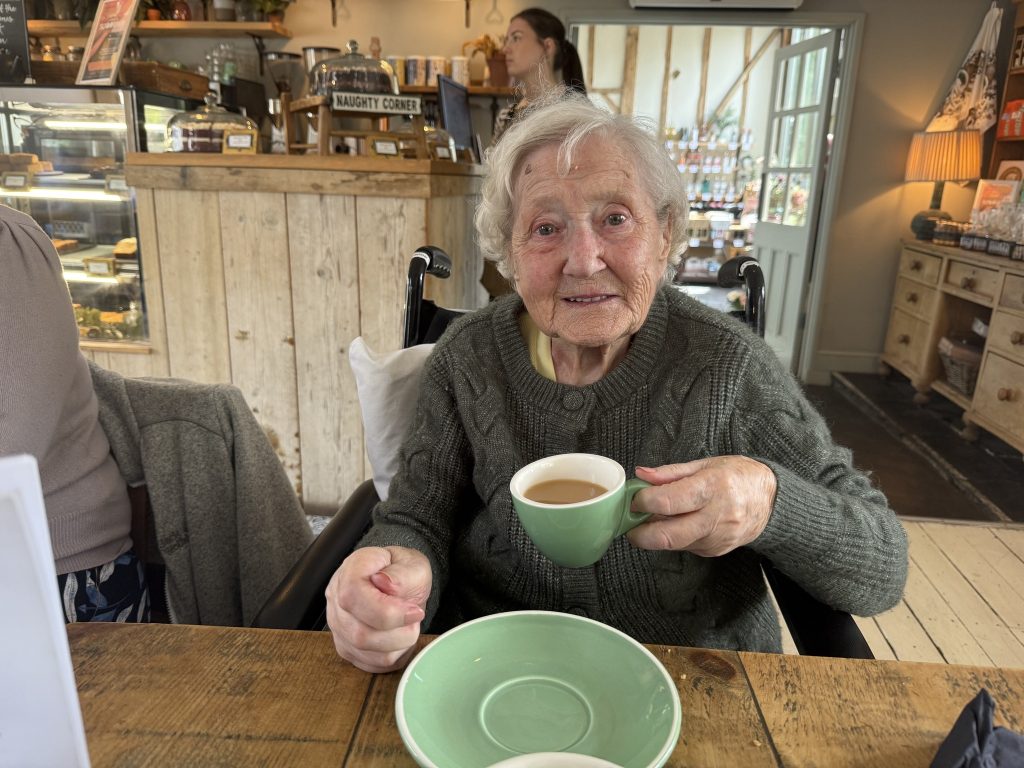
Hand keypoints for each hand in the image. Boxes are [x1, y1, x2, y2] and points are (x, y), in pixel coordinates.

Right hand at [325, 546, 430, 672]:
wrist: (399, 582)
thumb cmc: (404, 572)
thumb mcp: (414, 564)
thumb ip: (403, 573)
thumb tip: (385, 583)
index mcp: (351, 570)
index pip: (354, 596)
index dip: (388, 612)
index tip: (414, 612)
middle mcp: (336, 598)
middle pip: (360, 633)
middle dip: (399, 632)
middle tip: (415, 618)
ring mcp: (337, 625)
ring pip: (366, 651)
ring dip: (398, 644)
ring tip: (406, 625)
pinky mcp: (345, 646)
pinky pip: (370, 663)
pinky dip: (393, 655)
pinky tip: (398, 636)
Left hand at [627, 457, 776, 556]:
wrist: (772, 500)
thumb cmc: (739, 476)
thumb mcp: (706, 464)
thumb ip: (670, 473)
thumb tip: (642, 474)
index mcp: (713, 487)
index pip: (669, 501)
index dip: (643, 502)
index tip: (634, 499)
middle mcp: (717, 516)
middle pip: (668, 535)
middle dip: (640, 534)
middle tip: (629, 524)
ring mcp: (717, 538)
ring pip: (674, 544)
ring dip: (655, 535)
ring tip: (652, 519)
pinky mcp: (716, 551)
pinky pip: (685, 547)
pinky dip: (673, 537)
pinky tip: (676, 524)